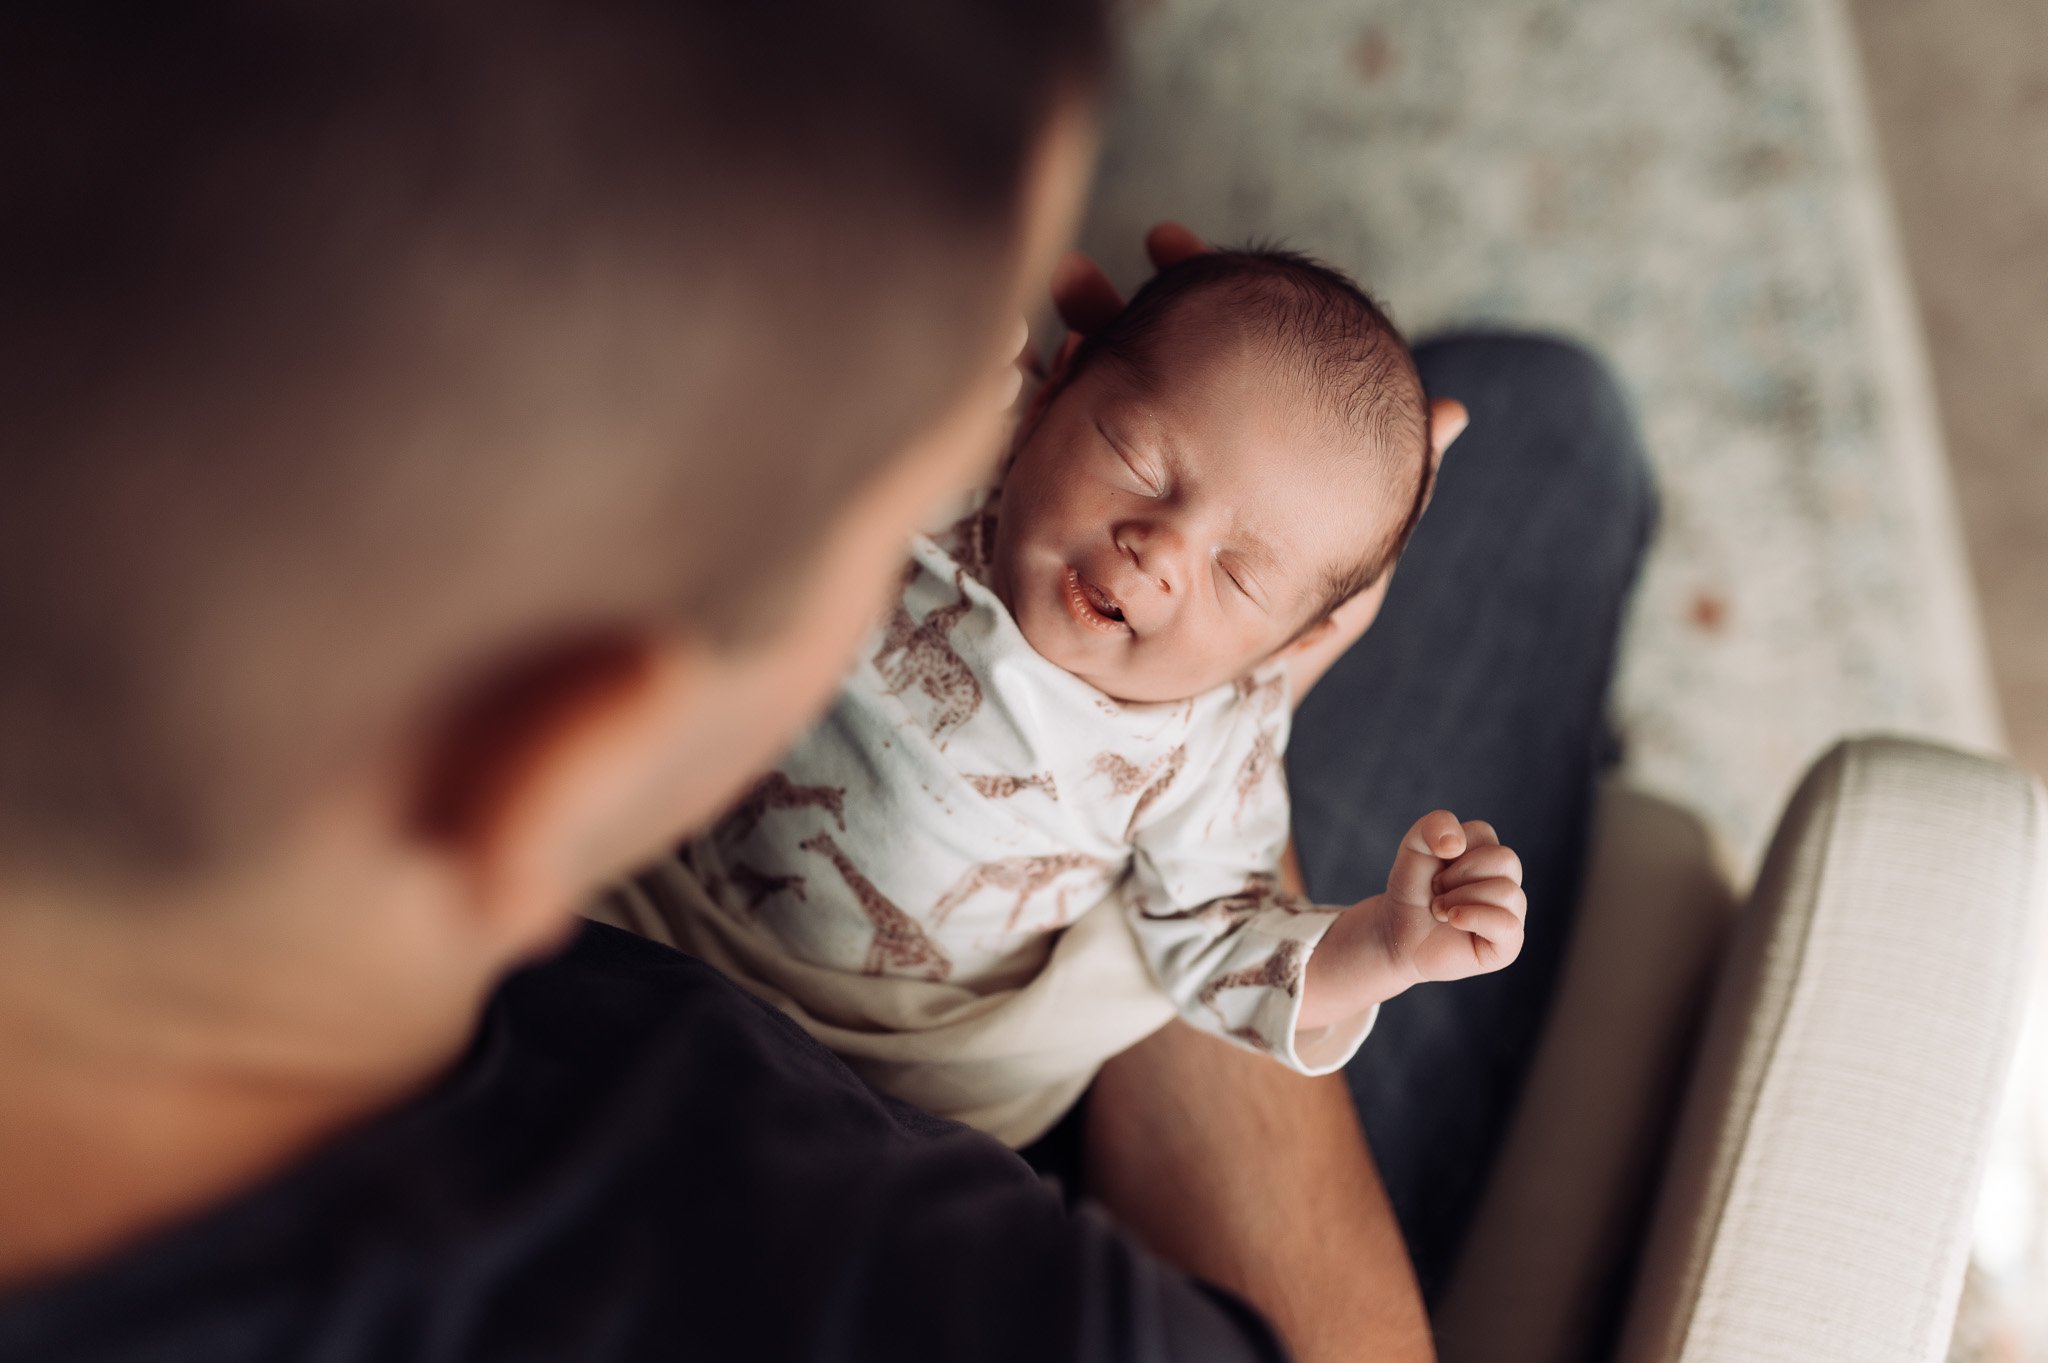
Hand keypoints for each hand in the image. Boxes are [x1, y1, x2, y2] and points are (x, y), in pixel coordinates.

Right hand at [1044, 224, 1468, 705]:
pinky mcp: (1052, 534)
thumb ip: (1387, 501)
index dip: (1188, 293)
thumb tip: (1451, 417)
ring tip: (1043, 303)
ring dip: (1061, 349)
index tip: (1167, 238)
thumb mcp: (1337, 586)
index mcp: (1214, 469)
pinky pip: (1038, 460)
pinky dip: (1028, 414)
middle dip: (1110, 312)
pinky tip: (1009, 369)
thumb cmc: (1263, 668)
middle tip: (1078, 273)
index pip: (1201, 358)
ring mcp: (1098, 502)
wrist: (1171, 744)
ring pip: (1077, 402)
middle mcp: (1153, 477)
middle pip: (1134, 366)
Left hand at [1298, 809, 1524, 1029]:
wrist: (1396, 933)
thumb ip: (1434, 825)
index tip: (1434, 868)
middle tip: (1436, 891)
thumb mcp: (1415, 846)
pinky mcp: (1508, 944)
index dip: (1449, 849)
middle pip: (1504, 859)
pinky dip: (1474, 917)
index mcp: (1490, 854)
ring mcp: (1511, 913)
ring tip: (1440, 911)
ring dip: (1459, 899)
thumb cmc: (1413, 890)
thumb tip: (1455, 843)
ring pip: (1507, 891)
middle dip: (1458, 874)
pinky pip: (1508, 925)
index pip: (1483, 833)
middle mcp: (1508, 882)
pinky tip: (1453, 920)